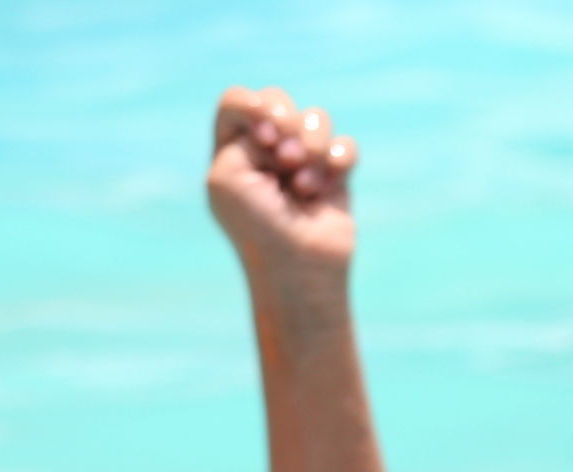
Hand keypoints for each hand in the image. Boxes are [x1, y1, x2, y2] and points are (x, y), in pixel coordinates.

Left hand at [207, 87, 356, 283]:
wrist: (298, 269)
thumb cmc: (256, 228)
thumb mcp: (227, 176)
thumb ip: (242, 131)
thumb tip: (288, 127)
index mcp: (233, 148)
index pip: (239, 101)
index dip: (255, 109)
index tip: (262, 139)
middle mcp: (266, 150)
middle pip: (278, 100)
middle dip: (286, 124)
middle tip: (284, 159)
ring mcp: (303, 162)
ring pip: (316, 118)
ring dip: (312, 148)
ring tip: (304, 185)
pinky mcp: (335, 177)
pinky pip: (345, 145)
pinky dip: (339, 159)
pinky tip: (328, 187)